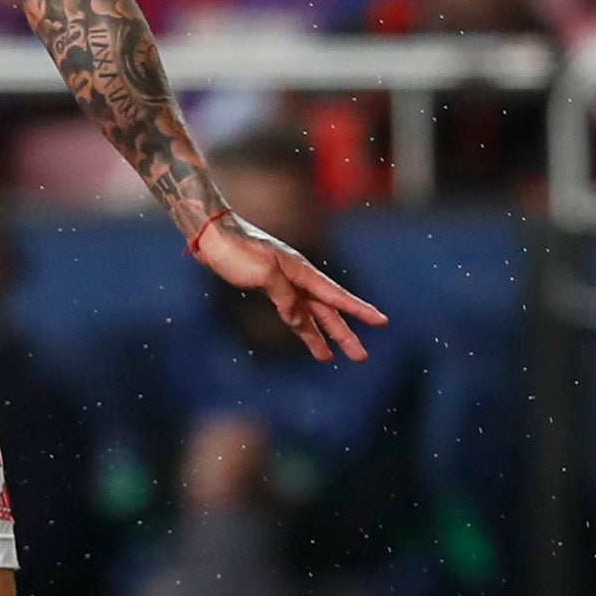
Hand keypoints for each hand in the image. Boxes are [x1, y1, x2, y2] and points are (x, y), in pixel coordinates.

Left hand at [192, 212, 388, 364]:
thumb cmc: (236, 249)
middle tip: (361, 357)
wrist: (212, 237)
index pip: (336, 295)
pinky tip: (308, 339)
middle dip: (344, 333)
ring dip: (322, 335)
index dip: (359, 309)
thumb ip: (283, 296)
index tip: (382, 321)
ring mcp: (285, 284)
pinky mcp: (270, 289)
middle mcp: (298, 278)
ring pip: (310, 315)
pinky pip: (292, 312)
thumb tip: (296, 319)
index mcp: (301, 270)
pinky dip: (301, 327)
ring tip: (334, 358)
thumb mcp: (262, 272)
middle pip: (327, 310)